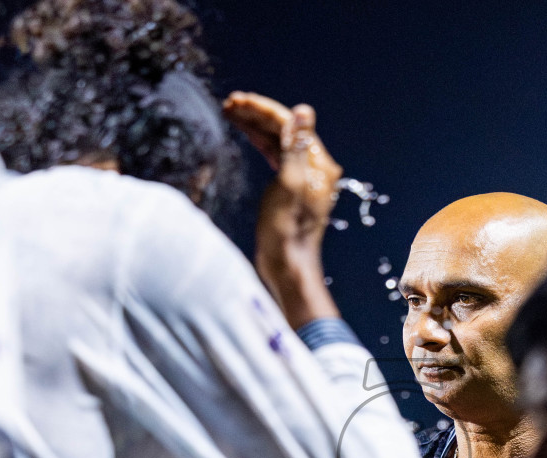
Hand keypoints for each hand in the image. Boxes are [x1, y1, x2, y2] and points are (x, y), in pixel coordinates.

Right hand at [223, 91, 340, 325]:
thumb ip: (295, 147)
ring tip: (230, 112)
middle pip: (283, 129)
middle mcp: (313, 167)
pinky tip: (244, 132)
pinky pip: (273, 154)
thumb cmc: (286, 232)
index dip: (262, 110)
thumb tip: (303, 112)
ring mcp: (302, 177)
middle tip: (229, 105)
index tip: (236, 102)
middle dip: (256, 114)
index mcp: (318, 164)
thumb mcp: (290, 185)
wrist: (286, 266)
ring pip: (276, 140)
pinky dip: (258, 141)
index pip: (289, 124)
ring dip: (254, 125)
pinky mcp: (289, 187)